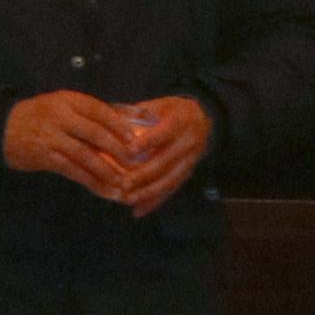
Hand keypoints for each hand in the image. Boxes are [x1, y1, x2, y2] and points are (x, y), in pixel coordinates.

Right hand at [2, 90, 139, 197]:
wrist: (2, 129)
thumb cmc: (38, 116)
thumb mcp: (59, 105)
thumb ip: (84, 113)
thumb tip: (120, 126)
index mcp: (67, 100)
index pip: (98, 110)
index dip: (118, 124)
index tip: (133, 138)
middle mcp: (60, 117)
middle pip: (95, 133)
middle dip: (117, 149)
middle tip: (134, 162)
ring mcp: (52, 138)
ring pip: (85, 155)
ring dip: (106, 170)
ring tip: (122, 181)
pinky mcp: (46, 157)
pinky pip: (73, 171)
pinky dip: (90, 181)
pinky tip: (103, 189)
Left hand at [115, 96, 213, 216]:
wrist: (203, 119)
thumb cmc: (174, 110)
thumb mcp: (162, 103)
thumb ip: (141, 112)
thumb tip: (112, 119)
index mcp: (181, 122)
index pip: (165, 133)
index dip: (148, 142)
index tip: (130, 150)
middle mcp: (188, 143)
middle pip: (166, 162)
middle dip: (144, 175)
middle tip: (124, 184)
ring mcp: (189, 161)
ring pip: (169, 180)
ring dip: (148, 193)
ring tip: (129, 200)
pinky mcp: (187, 174)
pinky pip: (171, 190)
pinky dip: (155, 202)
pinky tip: (139, 211)